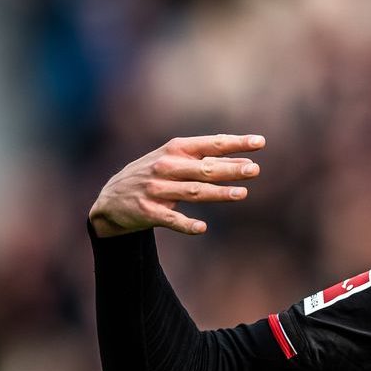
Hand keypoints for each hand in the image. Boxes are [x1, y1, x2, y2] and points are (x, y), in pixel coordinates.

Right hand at [88, 134, 265, 236]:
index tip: (259, 142)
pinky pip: (170, 219)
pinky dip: (185, 224)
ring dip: (218, 193)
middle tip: (255, 170)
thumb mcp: (174, 161)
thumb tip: (244, 163)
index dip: (235, 143)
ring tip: (242, 194)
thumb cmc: (154, 176)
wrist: (111, 200)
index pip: (210, 145)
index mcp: (175, 150)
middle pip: (204, 168)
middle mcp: (166, 167)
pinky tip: (202, 228)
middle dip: (230, 169)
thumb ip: (206, 161)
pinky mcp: (148, 212)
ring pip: (192, 192)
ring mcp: (156, 190)